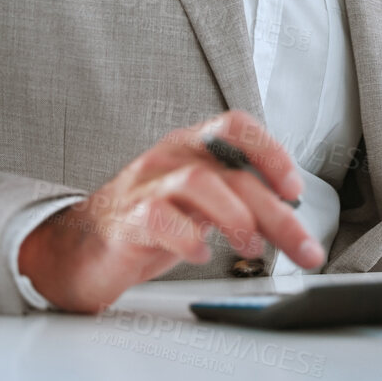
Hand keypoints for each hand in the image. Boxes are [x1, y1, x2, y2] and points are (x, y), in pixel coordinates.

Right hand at [17, 110, 323, 312]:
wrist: (78, 250)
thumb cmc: (144, 225)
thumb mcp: (197, 205)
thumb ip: (237, 201)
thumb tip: (289, 218)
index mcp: (189, 148)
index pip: (235, 126)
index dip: (270, 151)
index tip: (295, 188)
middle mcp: (169, 159)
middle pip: (230, 171)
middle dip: (275, 210)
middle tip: (303, 247)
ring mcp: (145, 186)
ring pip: (198, 182)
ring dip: (236, 217)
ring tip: (252, 246)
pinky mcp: (126, 219)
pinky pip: (160, 218)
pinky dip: (188, 237)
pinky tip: (202, 254)